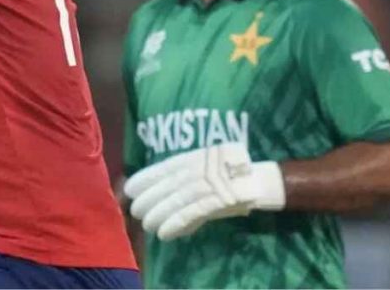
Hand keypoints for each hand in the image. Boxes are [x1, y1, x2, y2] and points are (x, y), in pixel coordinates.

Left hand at [124, 142, 284, 240]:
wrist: (260, 180)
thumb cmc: (230, 174)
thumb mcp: (206, 169)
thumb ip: (185, 180)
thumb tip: (162, 197)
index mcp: (195, 158)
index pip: (165, 167)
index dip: (146, 178)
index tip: (130, 188)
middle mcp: (200, 167)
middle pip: (168, 185)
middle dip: (149, 198)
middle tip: (136, 210)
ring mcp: (209, 183)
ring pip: (177, 200)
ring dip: (159, 214)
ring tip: (147, 224)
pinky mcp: (218, 200)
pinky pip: (192, 213)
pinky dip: (176, 223)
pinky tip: (164, 233)